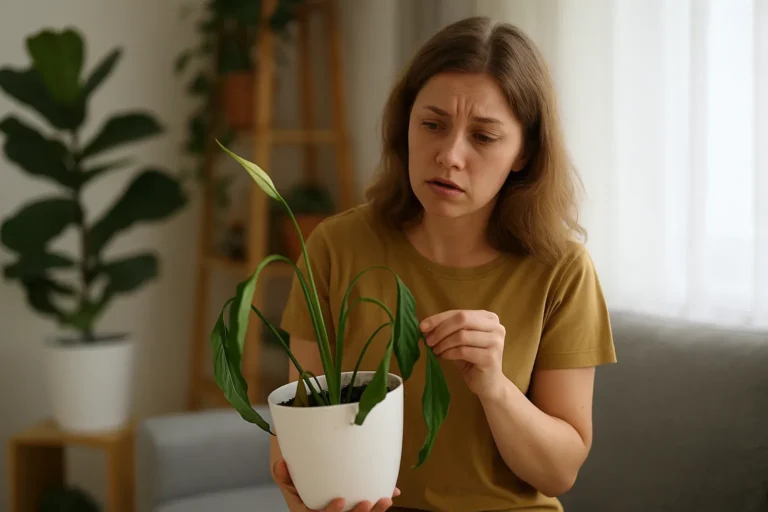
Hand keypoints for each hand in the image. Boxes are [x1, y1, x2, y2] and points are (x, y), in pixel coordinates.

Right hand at [273, 458, 399, 511]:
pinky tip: (392, 493)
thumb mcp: (287, 481)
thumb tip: (281, 463)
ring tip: (386, 499)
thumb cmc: (299, 485)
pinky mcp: (355, 511)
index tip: (340, 500)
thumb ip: (283, 475)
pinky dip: (380, 506)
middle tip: (367, 502)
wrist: (308, 489)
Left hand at [421, 309, 505, 397]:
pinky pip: (463, 351)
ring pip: (462, 335)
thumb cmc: (472, 360)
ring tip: (435, 350)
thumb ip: (446, 330)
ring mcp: (495, 341)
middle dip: (441, 330)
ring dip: (443, 343)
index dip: (439, 319)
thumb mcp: (458, 341)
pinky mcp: (490, 357)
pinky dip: (449, 353)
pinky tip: (443, 357)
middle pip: (462, 319)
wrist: (488, 384)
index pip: (459, 312)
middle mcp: (496, 327)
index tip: (422, 326)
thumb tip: (424, 326)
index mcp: (488, 318)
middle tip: (428, 341)